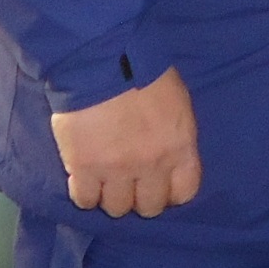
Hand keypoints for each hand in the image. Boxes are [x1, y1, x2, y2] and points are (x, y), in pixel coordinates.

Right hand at [50, 64, 202, 216]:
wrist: (102, 60)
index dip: (172, 193)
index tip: (161, 186)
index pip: (185, 192)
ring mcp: (117, 170)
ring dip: (113, 197)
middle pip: (150, 206)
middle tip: (131, 183)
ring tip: (106, 181)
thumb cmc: (143, 70)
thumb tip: (168, 154)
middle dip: (142, 197)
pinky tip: (85, 179)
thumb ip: (175, 134)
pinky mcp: (83, 169)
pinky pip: (86, 200)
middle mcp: (152, 165)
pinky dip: (86, 194)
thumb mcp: (177, 101)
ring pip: (117, 208)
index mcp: (179, 146)